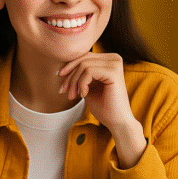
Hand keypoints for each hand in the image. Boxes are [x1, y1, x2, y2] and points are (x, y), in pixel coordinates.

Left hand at [58, 52, 146, 167]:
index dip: (69, 67)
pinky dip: (81, 84)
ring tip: (73, 96)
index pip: (84, 56)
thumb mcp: (88, 86)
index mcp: (110, 60)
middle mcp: (114, 58)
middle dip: (70, 76)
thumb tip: (62, 65)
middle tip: (64, 91)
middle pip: (83, 59)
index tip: (60, 80)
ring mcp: (115, 64)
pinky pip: (88, 72)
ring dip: (74, 82)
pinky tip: (83, 95)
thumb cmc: (104, 106)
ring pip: (84, 65)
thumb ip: (80, 74)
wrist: (117, 122)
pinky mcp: (114, 72)